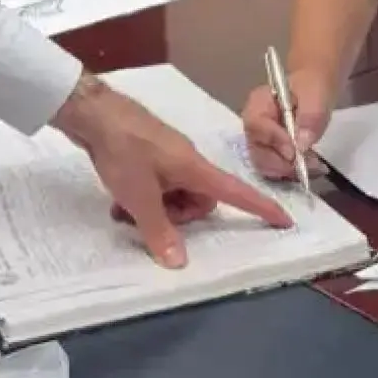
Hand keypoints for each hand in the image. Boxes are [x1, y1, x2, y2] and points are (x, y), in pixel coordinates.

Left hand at [53, 76, 290, 267]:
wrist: (93, 114)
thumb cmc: (123, 151)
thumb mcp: (139, 198)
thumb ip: (160, 231)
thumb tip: (180, 263)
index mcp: (195, 168)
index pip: (236, 192)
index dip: (261, 207)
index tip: (284, 220)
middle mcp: (187, 161)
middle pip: (200, 201)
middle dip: (179, 217)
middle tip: (146, 219)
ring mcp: (168, 157)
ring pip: (176, 196)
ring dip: (156, 209)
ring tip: (124, 210)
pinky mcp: (150, 155)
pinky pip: (159, 186)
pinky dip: (144, 198)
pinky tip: (118, 201)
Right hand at [242, 65, 332, 179]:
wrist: (314, 92)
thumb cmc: (312, 88)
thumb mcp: (316, 96)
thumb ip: (310, 116)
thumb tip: (301, 145)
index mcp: (258, 104)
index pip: (256, 126)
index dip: (274, 141)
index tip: (295, 152)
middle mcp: (252, 126)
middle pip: (256, 152)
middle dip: (282, 164)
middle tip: (309, 166)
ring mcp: (259, 143)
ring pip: (265, 166)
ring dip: (289, 171)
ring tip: (314, 167)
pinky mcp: (270, 155)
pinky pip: (275, 170)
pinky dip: (292, 173)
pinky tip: (311, 168)